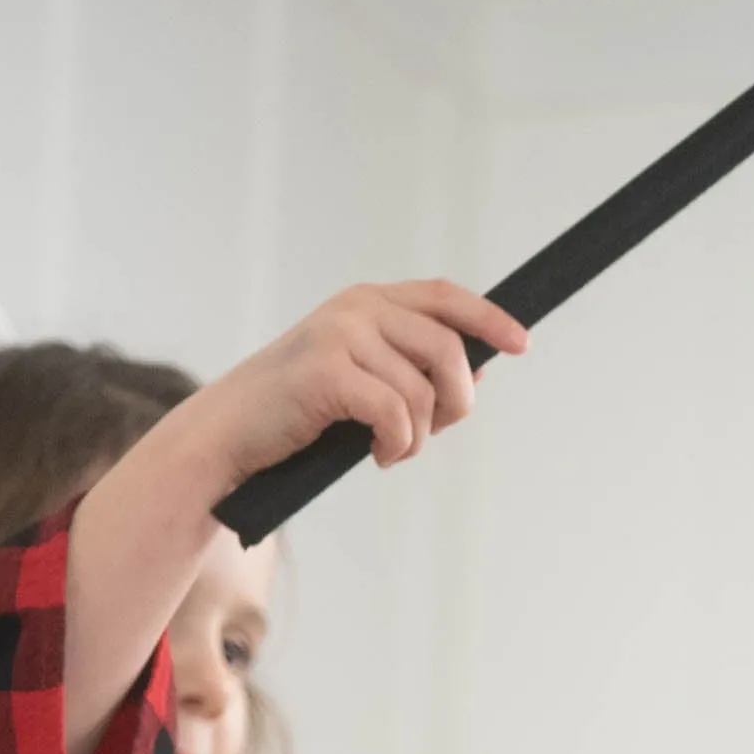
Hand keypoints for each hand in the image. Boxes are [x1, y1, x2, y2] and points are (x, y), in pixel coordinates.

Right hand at [156, 280, 529, 507]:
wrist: (232, 433)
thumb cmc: (300, 412)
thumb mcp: (362, 379)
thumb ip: (411, 366)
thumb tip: (477, 368)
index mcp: (367, 302)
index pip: (444, 297)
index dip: (489, 317)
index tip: (522, 343)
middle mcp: (356, 308)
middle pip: (448, 347)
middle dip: (457, 400)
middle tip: (436, 431)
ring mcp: (339, 335)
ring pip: (424, 389)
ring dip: (420, 435)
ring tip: (394, 449)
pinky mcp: (325, 372)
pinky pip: (396, 414)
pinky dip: (398, 446)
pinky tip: (379, 456)